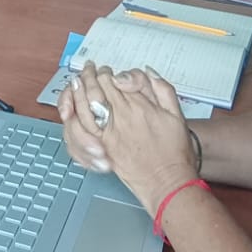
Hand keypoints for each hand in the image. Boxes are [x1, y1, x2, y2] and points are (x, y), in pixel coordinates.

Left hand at [61, 62, 197, 211]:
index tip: (106, 71)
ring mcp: (110, 132)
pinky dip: (76, 114)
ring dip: (80, 90)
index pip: (114, 80)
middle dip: (90, 76)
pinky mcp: (104, 147)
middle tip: (88, 71)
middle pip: (98, 88)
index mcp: (140, 106)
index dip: (107, 73)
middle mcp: (122, 117)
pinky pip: (84, 126)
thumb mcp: (176, 114)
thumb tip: (148, 71)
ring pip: (87, 104)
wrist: (169, 181)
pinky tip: (74, 108)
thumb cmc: (175, 151)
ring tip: (78, 82)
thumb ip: (162, 89)